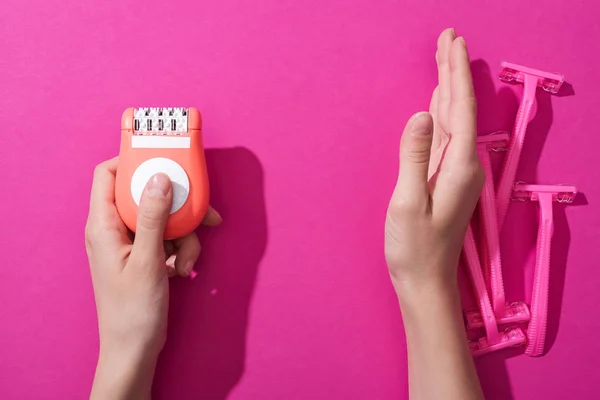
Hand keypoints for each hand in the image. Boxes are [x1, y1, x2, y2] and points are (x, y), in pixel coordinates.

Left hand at [85, 156, 220, 398]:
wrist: (135, 348)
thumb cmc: (133, 310)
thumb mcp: (148, 260)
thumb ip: (154, 217)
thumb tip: (160, 177)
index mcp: (103, 225)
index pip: (108, 175)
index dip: (131, 162)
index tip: (162, 160)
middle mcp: (115, 229)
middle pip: (146, 195)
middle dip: (176, 206)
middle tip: (202, 214)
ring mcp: (131, 242)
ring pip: (163, 217)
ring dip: (184, 235)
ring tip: (186, 262)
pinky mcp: (146, 254)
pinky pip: (168, 237)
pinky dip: (181, 248)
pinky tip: (182, 269)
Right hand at [384, 29, 483, 292]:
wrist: (425, 280)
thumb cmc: (414, 247)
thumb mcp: (407, 202)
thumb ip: (414, 156)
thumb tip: (421, 114)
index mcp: (459, 166)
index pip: (460, 108)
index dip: (455, 73)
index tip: (451, 42)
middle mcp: (464, 164)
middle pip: (460, 107)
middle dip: (453, 71)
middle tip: (447, 38)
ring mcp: (455, 171)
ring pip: (453, 119)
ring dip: (448, 87)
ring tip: (444, 60)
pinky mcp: (444, 178)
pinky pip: (445, 135)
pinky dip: (442, 112)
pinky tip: (438, 103)